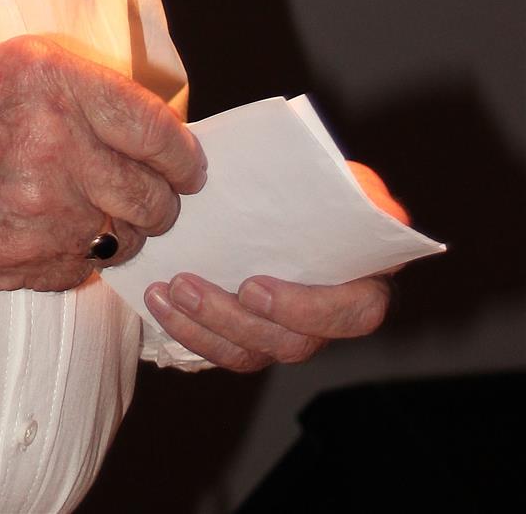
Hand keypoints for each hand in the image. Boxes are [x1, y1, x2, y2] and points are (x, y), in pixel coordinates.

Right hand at [0, 35, 205, 292]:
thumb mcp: (10, 61)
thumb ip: (84, 88)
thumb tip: (151, 126)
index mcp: (54, 81)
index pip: (158, 131)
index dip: (182, 156)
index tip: (184, 165)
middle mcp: (54, 143)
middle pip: (153, 195)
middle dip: (157, 199)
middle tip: (143, 194)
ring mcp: (39, 210)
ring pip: (124, 238)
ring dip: (117, 228)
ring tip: (84, 210)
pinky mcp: (21, 260)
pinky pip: (84, 268)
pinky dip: (78, 255)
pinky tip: (47, 230)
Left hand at [143, 161, 404, 369]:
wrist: (285, 184)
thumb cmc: (316, 177)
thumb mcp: (342, 176)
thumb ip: (356, 190)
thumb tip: (369, 203)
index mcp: (365, 279)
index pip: (355, 312)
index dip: (306, 309)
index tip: (253, 286)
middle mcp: (331, 315)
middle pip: (294, 342)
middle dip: (234, 319)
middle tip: (185, 285)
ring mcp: (293, 329)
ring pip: (254, 351)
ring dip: (204, 326)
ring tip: (163, 293)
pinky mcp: (256, 334)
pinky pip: (228, 350)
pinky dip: (191, 331)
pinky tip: (158, 303)